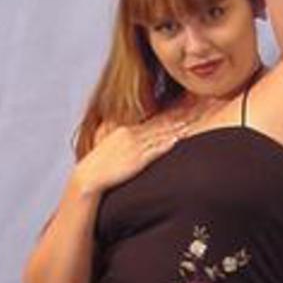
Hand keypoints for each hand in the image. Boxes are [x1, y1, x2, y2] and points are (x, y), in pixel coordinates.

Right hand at [74, 120, 190, 194]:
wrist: (90, 175)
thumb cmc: (100, 164)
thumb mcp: (111, 144)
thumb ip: (124, 138)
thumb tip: (130, 135)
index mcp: (127, 130)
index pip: (153, 119)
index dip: (169, 113)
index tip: (182, 107)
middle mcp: (132, 134)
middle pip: (159, 123)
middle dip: (177, 117)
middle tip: (191, 110)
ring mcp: (135, 147)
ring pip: (160, 135)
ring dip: (175, 129)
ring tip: (190, 123)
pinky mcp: (137, 160)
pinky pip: (154, 150)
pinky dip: (166, 144)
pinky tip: (176, 140)